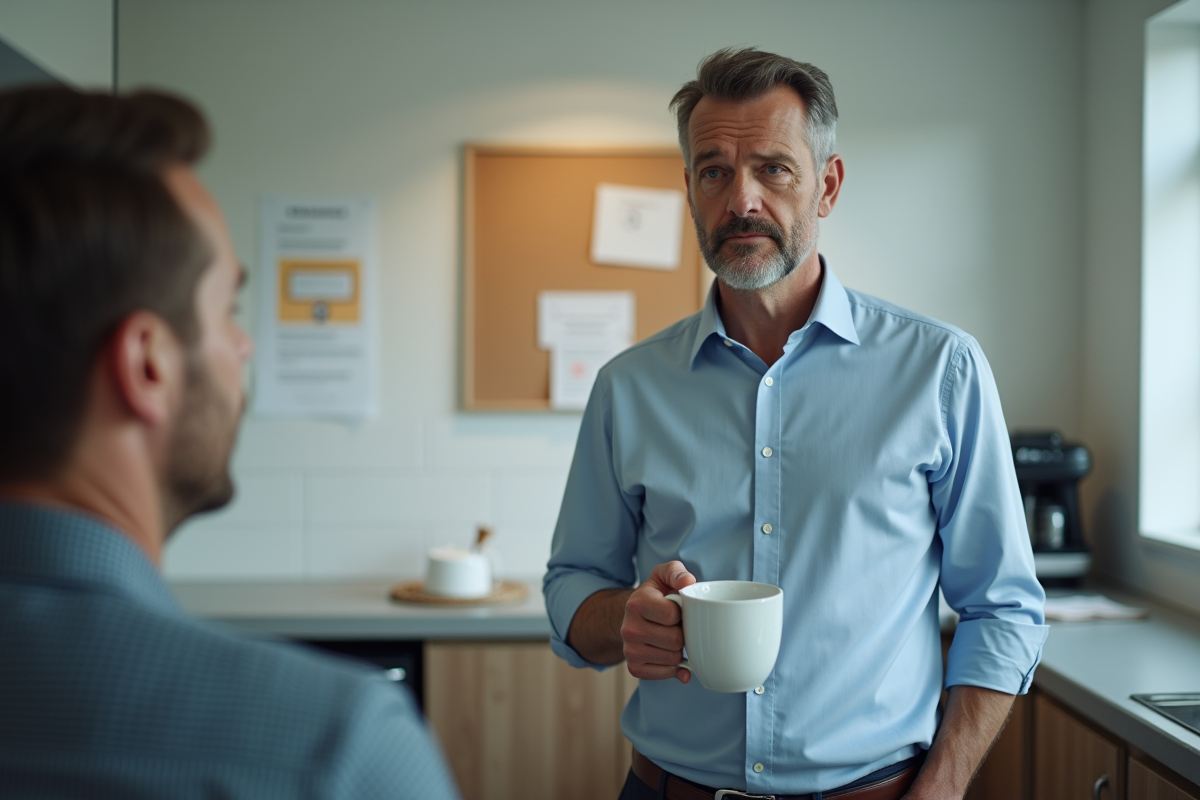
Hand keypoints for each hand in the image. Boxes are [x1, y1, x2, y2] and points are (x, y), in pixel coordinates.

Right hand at [620, 561, 695, 682]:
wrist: (633, 615)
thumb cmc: (656, 594)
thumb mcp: (664, 575)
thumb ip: (677, 572)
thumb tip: (688, 582)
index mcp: (636, 603)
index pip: (672, 615)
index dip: (681, 613)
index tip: (676, 608)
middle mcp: (629, 628)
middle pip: (675, 640)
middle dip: (682, 633)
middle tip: (676, 625)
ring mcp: (630, 650)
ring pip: (672, 658)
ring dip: (678, 650)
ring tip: (671, 637)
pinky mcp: (634, 667)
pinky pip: (664, 673)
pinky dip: (672, 667)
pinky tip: (669, 654)